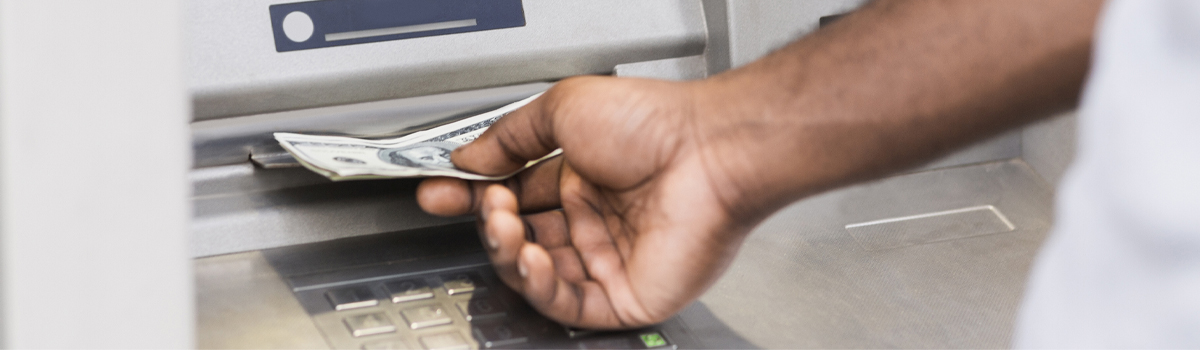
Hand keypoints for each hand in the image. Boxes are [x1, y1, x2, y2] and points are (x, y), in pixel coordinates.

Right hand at [417, 76, 759, 328]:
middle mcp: (596, 220)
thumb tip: (469, 159)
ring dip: (508, 252)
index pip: (515, 196)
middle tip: (477, 203)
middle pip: (520, 238)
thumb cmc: (657, 125)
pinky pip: (568, 304)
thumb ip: (510, 137)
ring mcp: (610, 259)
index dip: (473, 197)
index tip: (439, 192)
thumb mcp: (564, 109)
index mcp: (582, 176)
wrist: (708, 149)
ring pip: (538, 275)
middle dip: (488, 224)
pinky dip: (539, 286)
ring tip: (502, 224)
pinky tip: (529, 258)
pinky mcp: (626, 296)